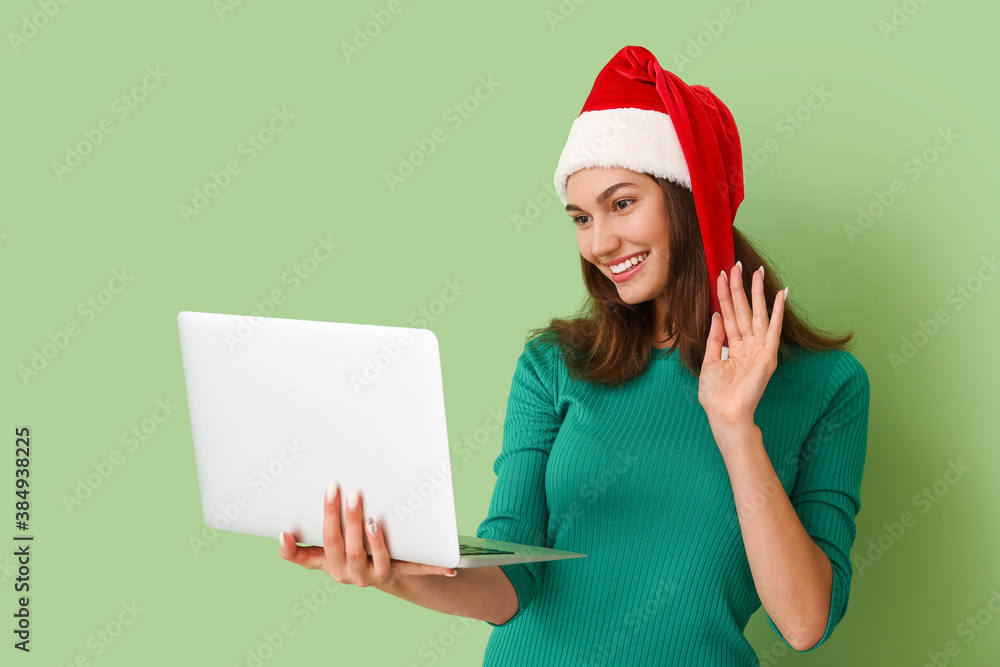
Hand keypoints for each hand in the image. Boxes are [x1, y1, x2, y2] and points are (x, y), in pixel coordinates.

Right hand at [278, 483, 456, 585]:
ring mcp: (373, 575)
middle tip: (343, 492)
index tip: (285, 532)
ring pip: (373, 559)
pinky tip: (448, 563)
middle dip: (341, 520)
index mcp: (327, 564)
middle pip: (341, 547)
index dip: (293, 549)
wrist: (379, 570)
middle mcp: (347, 572)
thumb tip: (286, 518)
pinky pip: (415, 567)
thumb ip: (305, 532)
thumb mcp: (324, 542)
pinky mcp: (398, 572)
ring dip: (373, 540)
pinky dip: (432, 565)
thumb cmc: (348, 548)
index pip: (306, 555)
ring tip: (373, 521)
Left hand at [698, 262, 786, 427]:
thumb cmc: (716, 395)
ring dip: (758, 292)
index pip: (728, 314)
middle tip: (737, 265)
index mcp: (733, 346)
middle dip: (739, 287)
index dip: (724, 295)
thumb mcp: (709, 361)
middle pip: (742, 309)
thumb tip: (716, 315)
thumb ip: (715, 338)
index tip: (720, 275)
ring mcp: (759, 348)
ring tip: (757, 271)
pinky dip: (778, 312)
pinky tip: (780, 294)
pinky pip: (774, 329)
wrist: (725, 414)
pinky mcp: (768, 355)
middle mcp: (747, 344)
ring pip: (757, 314)